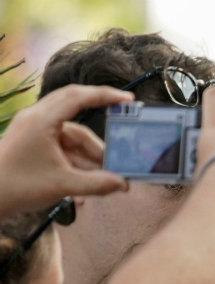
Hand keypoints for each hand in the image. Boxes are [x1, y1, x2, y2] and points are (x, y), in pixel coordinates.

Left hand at [0, 84, 133, 215]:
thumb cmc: (18, 187)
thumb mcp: (63, 186)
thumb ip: (97, 184)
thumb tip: (123, 184)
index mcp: (41, 120)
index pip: (77, 97)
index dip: (104, 95)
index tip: (127, 98)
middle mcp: (36, 119)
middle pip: (78, 114)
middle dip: (100, 132)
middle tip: (123, 134)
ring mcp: (34, 130)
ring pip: (72, 134)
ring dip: (90, 154)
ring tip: (105, 176)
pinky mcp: (33, 142)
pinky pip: (63, 145)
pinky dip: (78, 159)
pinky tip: (89, 178)